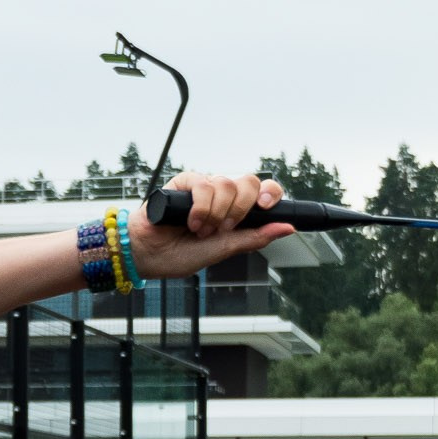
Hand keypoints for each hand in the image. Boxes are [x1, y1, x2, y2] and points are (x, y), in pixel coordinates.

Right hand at [130, 173, 291, 281]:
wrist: (149, 256)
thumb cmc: (181, 254)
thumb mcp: (225, 250)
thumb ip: (255, 237)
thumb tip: (288, 228)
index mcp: (237, 211)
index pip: (264, 191)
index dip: (270, 194)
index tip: (265, 206)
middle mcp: (223, 196)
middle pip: (249, 182)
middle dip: (240, 208)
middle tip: (224, 227)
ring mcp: (205, 187)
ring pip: (226, 183)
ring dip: (216, 213)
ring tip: (200, 230)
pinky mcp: (185, 182)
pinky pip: (204, 184)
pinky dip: (200, 207)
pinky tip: (191, 221)